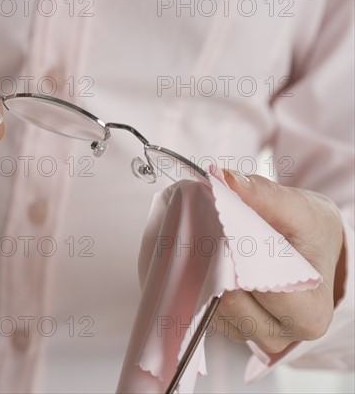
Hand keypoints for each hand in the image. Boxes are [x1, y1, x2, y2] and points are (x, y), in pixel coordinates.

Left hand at [215, 170, 345, 352]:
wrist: (312, 247)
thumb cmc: (311, 233)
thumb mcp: (299, 209)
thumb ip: (265, 195)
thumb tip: (226, 180)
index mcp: (308, 313)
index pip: (261, 288)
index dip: (241, 257)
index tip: (229, 228)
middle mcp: (282, 332)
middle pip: (231, 302)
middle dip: (219, 264)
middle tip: (215, 232)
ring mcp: (255, 335)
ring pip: (214, 310)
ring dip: (207, 275)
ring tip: (216, 246)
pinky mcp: (234, 329)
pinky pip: (206, 312)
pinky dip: (204, 285)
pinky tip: (211, 262)